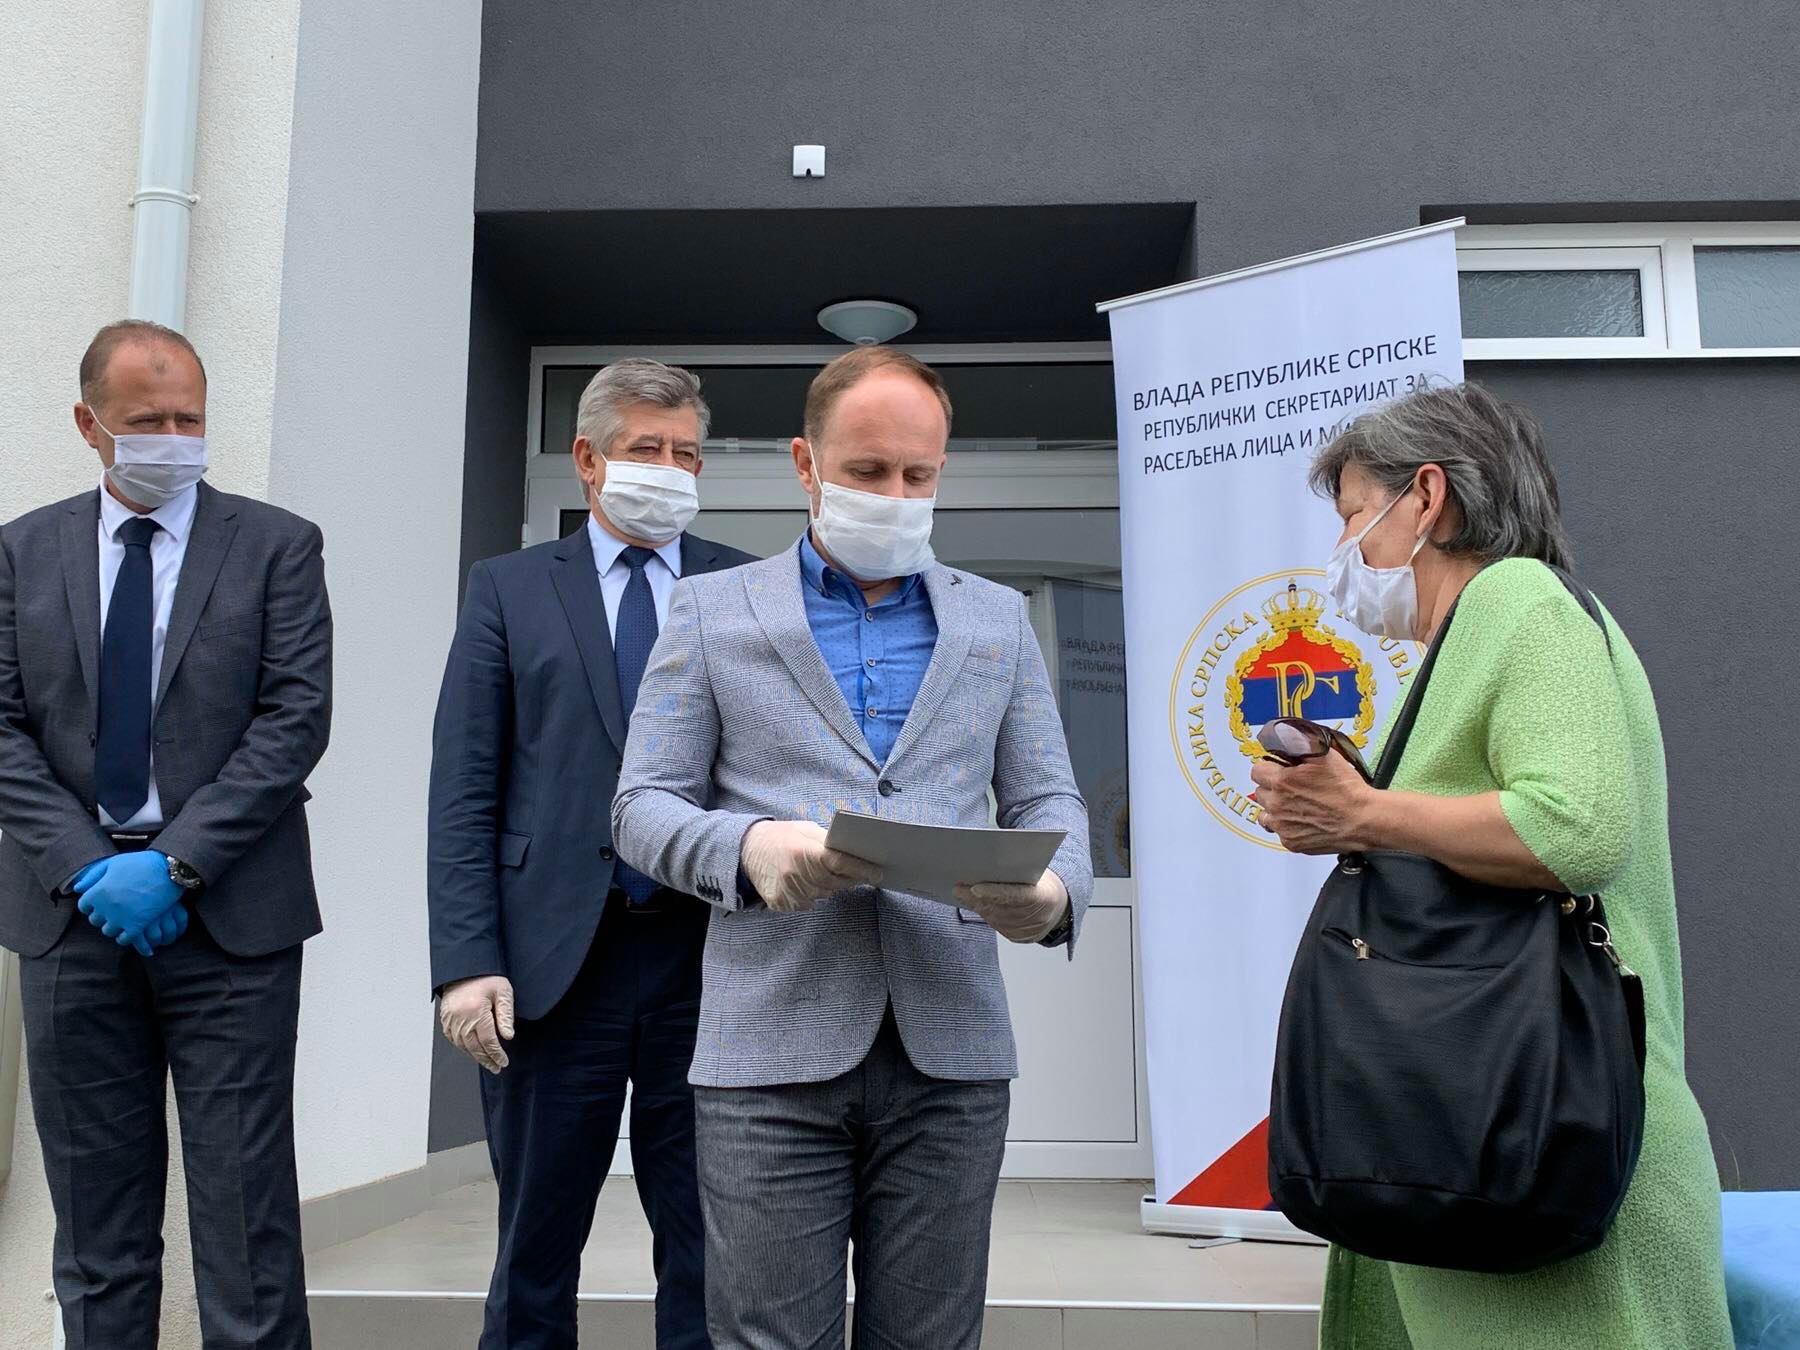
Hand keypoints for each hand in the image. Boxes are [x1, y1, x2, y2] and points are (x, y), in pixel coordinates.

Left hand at [75, 851, 182, 955]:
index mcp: (97, 891)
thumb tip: (77, 888)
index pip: (84, 906)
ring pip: (108, 931)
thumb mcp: (113, 863)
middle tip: (114, 910)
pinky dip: (125, 937)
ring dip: (114, 926)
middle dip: (102, 915)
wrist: (168, 870)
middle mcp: (105, 907)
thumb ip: (93, 875)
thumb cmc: (140, 863)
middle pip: (95, 920)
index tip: (100, 902)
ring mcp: (121, 918)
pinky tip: (130, 930)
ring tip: (122, 920)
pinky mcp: (136, 925)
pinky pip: (124, 939)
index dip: (92, 904)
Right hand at [439, 975, 515, 1073]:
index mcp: (476, 1011)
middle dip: (487, 1059)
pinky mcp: (445, 1019)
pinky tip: (471, 1050)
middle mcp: (460, 1017)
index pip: (488, 1041)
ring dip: (475, 1056)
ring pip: (463, 1045)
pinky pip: (453, 1039)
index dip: (496, 1054)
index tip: (503, 1061)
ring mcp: (450, 1019)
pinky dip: (463, 1047)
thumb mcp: (503, 992)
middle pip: (474, 1047)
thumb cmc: (486, 977)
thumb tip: (508, 1036)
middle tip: (496, 1067)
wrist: (465, 967)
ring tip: (486, 1061)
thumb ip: (506, 1015)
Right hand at [740, 820, 882, 912]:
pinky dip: (814, 894)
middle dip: (852, 878)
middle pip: (836, 882)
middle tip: (861, 872)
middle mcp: (795, 874)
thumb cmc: (781, 837)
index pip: (840, 863)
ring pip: (824, 895)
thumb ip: (829, 842)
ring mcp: (788, 892)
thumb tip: (858, 852)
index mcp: (803, 852)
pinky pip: (809, 903)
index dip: (862, 868)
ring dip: (831, 886)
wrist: (746, 851)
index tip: (878, 872)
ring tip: (824, 872)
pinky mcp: (782, 904)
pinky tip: (806, 882)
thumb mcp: (805, 830)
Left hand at [954, 868, 1069, 942]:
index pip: (1017, 896)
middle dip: (977, 897)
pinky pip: (996, 925)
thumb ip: (1019, 868)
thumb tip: (989, 860)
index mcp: (1046, 897)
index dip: (995, 893)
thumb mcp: (1039, 871)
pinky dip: (983, 913)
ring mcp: (1027, 931)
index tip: (975, 888)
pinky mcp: (1018, 937)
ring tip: (961, 892)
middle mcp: (1037, 918)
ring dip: (976, 905)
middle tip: (958, 887)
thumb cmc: (1044, 883)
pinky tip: (973, 903)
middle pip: (1001, 908)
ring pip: (995, 918)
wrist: (1059, 906)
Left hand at [1250, 750, 1377, 854]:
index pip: (1257, 771)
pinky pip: (1280, 832)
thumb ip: (1297, 744)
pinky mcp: (1291, 843)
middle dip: (1273, 787)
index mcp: (1280, 781)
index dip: (1270, 768)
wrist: (1363, 819)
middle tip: (1294, 787)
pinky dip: (1288, 826)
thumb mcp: (1323, 754)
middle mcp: (1276, 805)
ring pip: (1266, 814)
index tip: (1281, 770)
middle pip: (1260, 792)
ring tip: (1296, 805)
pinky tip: (1305, 820)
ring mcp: (1282, 827)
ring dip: (1276, 808)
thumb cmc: (1345, 788)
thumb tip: (1282, 736)